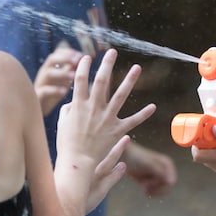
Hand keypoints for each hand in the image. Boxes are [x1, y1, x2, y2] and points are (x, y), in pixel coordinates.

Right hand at [34, 43, 82, 113]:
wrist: (35, 112)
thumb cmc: (52, 94)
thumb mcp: (62, 80)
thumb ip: (70, 70)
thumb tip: (84, 59)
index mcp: (50, 67)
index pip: (57, 53)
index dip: (68, 52)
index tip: (81, 54)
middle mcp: (44, 73)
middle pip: (52, 59)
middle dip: (65, 58)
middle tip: (78, 60)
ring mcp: (40, 84)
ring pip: (48, 74)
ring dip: (62, 73)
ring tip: (74, 76)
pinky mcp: (37, 96)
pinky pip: (44, 91)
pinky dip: (54, 90)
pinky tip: (64, 92)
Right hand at [56, 49, 156, 208]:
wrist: (77, 163)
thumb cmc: (67, 145)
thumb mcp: (62, 124)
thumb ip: (67, 111)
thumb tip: (72, 103)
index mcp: (79, 106)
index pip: (80, 81)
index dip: (83, 67)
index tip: (86, 57)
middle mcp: (94, 109)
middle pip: (102, 82)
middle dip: (107, 65)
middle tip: (112, 52)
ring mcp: (107, 119)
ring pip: (121, 96)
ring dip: (129, 80)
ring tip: (137, 67)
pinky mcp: (117, 130)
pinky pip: (133, 121)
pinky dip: (143, 114)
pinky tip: (153, 106)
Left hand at [124, 143, 177, 196]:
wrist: (124, 156)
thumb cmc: (136, 158)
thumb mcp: (149, 165)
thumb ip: (161, 173)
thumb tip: (172, 182)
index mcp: (167, 164)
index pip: (171, 182)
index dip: (161, 186)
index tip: (149, 184)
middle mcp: (166, 170)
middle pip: (167, 187)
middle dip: (157, 189)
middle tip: (146, 186)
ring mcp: (159, 175)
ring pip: (162, 190)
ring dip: (153, 191)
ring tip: (144, 187)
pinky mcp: (153, 180)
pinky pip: (157, 191)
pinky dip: (151, 192)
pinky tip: (144, 189)